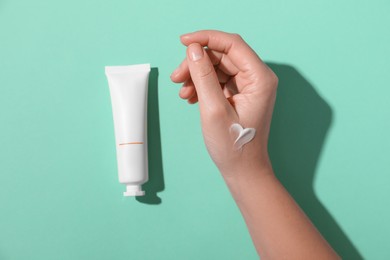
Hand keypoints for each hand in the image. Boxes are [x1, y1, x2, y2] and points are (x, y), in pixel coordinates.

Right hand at [171, 30, 277, 175]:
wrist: (242, 170)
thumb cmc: (233, 145)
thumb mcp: (213, 109)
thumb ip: (203, 76)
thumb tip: (194, 50)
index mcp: (260, 78)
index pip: (232, 44)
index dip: (206, 38)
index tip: (184, 41)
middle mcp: (257, 78)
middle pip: (222, 56)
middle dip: (197, 63)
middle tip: (176, 76)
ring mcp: (249, 87)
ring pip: (218, 67)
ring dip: (197, 75)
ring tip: (182, 91)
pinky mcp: (240, 95)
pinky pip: (218, 81)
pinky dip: (202, 85)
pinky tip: (190, 97)